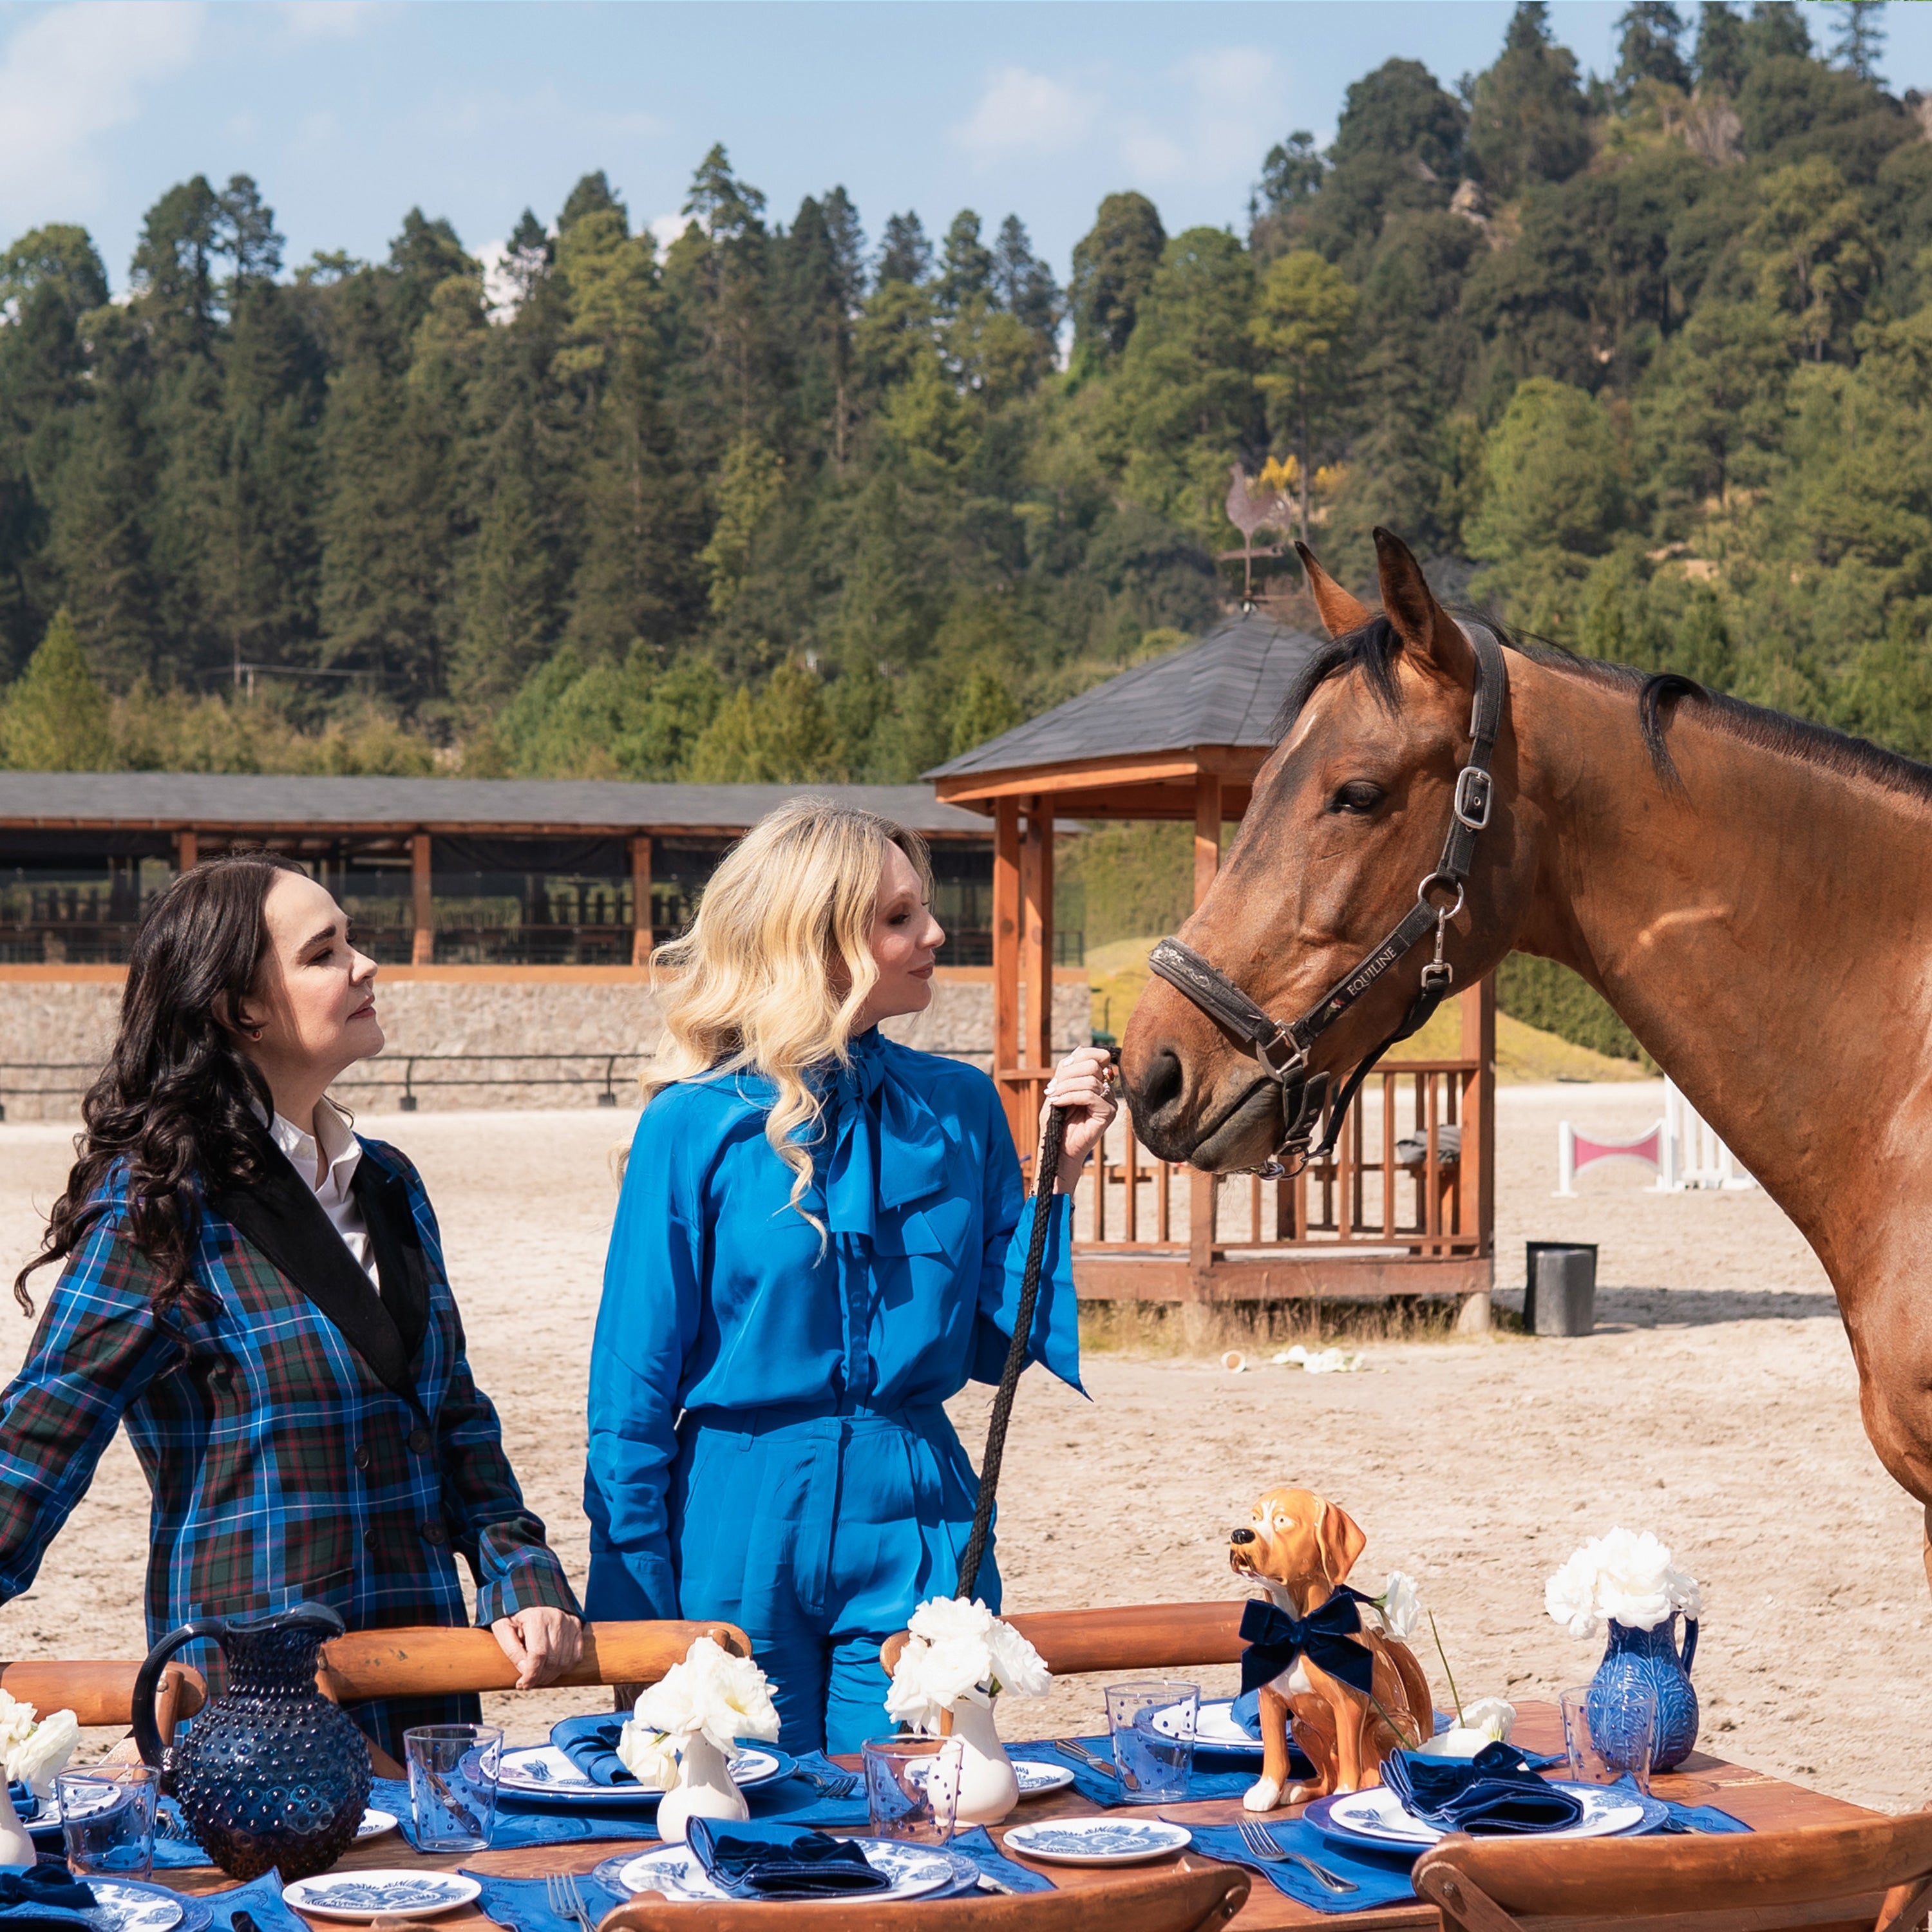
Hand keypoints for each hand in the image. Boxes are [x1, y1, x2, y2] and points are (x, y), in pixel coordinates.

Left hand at [491, 1608, 582, 1688]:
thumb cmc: (513, 1610)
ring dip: (551, 1675)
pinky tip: (552, 1666)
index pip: (538, 1655)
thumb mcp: (502, 1626)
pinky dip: (565, 1666)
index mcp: (536, 1617)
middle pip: (553, 1661)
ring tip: (538, 1673)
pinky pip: (576, 1656)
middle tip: (527, 1680)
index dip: (531, 1675)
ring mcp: (570, 1622)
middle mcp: (557, 1619)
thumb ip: (511, 1649)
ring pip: (566, 1661)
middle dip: (539, 1677)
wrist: (531, 1589)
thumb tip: (524, 1670)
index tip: (522, 1685)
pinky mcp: (577, 1626)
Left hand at [1041, 1045, 1118, 1193]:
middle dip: (1068, 1074)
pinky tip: (1057, 1103)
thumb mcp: (1058, 1089)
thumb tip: (1079, 1048)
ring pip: (1089, 1080)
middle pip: (1092, 1064)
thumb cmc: (1056, 1122)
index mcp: (1096, 1081)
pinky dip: (1069, 1097)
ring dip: (1065, 1087)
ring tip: (1053, 1098)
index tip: (1060, 1073)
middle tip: (1052, 1089)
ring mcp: (1109, 1101)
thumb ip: (1067, 1070)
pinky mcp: (1108, 1113)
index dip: (1078, 1058)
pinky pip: (1089, 1096)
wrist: (1057, 1148)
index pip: (1096, 1055)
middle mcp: (1106, 1089)